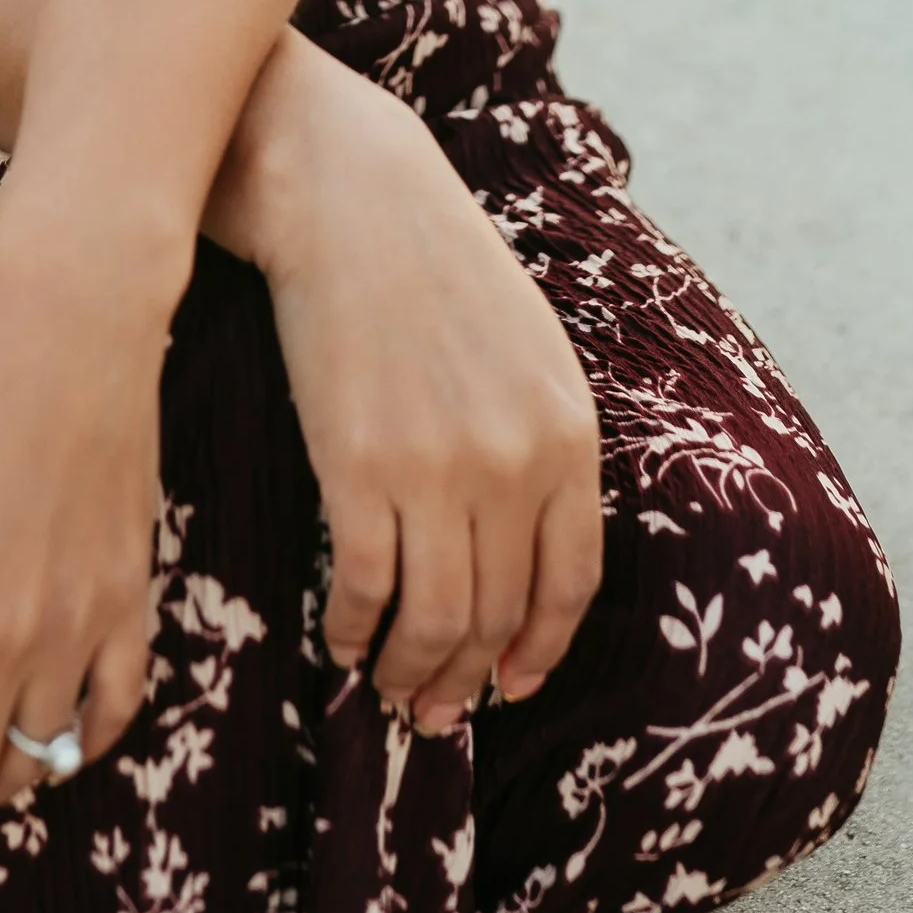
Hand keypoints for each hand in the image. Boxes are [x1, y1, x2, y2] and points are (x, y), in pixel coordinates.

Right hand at [223, 43, 601, 733]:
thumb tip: (523, 550)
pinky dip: (354, 631)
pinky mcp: (358, 468)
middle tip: (436, 712)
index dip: (538, 650)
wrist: (352, 199)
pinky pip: (365, 587)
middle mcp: (514, 465)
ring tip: (388, 688)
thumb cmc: (437, 268)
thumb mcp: (530, 349)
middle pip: (498, 616)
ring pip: (434, 622)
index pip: (571, 585)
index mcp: (568, 434)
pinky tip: (342, 639)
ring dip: (411, 673)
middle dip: (467, 682)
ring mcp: (436, 470)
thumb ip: (543, 444)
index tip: (509, 686)